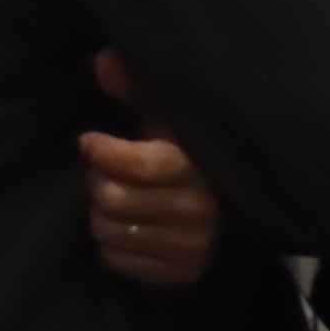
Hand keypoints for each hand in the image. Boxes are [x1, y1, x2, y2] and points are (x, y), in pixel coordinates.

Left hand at [78, 52, 219, 290]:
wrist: (239, 214)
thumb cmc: (197, 157)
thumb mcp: (174, 121)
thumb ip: (140, 91)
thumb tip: (103, 57)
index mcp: (202, 168)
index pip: (141, 165)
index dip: (105, 152)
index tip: (90, 141)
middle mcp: (199, 211)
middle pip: (113, 199)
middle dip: (99, 181)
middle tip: (104, 171)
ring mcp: (188, 247)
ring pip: (109, 229)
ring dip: (101, 213)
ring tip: (113, 198)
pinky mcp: (178, 273)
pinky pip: (117, 258)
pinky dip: (112, 241)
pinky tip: (127, 225)